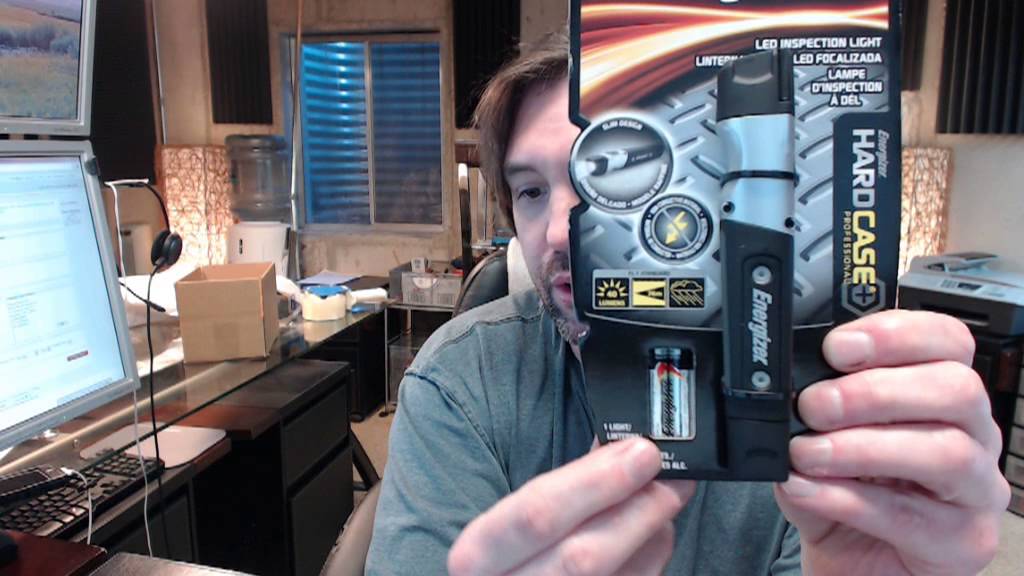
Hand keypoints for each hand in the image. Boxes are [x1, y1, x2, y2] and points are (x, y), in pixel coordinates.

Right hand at [448, 437, 695, 574]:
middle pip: (583, 557)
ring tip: (670, 496)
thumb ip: (565, 487)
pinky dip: (651, 558)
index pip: (536, 515)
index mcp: (478, 556)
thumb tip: (623, 448)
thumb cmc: (509, 557)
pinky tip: (656, 533)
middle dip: (638, 509)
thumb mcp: (511, 520)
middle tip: (672, 477)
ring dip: (653, 534)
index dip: (595, 482)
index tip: (640, 453)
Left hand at [775, 310, 1010, 575]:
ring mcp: (977, 490)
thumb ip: (809, 414)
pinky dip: (849, 499)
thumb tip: (781, 399)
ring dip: (863, 447)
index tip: (836, 347)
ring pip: (946, 452)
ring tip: (807, 454)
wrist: (853, 567)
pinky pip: (914, 516)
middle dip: (874, 391)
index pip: (947, 341)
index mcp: (942, 394)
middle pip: (955, 389)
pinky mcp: (965, 542)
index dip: (894, 334)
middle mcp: (973, 435)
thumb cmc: (845, 495)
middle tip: (814, 406)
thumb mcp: (820, 440)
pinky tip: (808, 492)